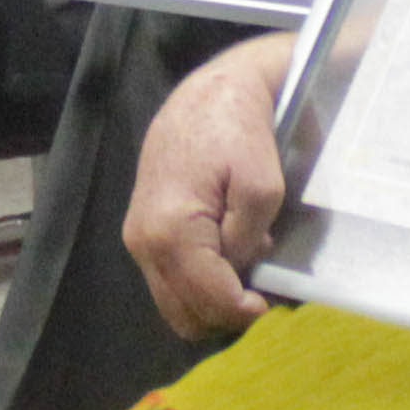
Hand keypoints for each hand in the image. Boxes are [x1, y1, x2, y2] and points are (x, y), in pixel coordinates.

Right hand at [120, 40, 293, 335]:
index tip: (271, 302)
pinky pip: (170, 281)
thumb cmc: (239, 132)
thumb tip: (241, 276)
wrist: (210, 94)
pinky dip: (199, 285)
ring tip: (245, 275)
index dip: (244, 313)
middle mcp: (142, 242)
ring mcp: (137, 239)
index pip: (207, 300)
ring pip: (174, 304)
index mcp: (169, 232)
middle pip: (183, 315)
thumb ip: (248, 242)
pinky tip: (227, 259)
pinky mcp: (142, 232)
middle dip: (225, 315)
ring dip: (211, 303)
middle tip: (260, 296)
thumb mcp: (262, 188)